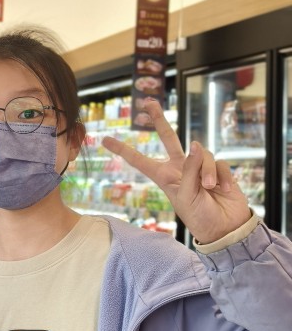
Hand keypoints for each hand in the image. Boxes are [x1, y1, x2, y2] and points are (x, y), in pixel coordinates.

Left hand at [102, 98, 251, 243]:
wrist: (225, 228)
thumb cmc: (200, 217)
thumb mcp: (187, 196)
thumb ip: (190, 169)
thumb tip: (195, 144)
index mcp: (164, 177)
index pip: (140, 160)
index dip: (123, 150)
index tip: (105, 139)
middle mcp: (180, 168)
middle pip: (169, 138)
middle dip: (159, 119)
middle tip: (148, 102)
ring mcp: (199, 167)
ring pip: (201, 153)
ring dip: (206, 170)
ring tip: (210, 188)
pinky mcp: (217, 169)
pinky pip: (219, 162)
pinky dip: (222, 175)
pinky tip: (224, 188)